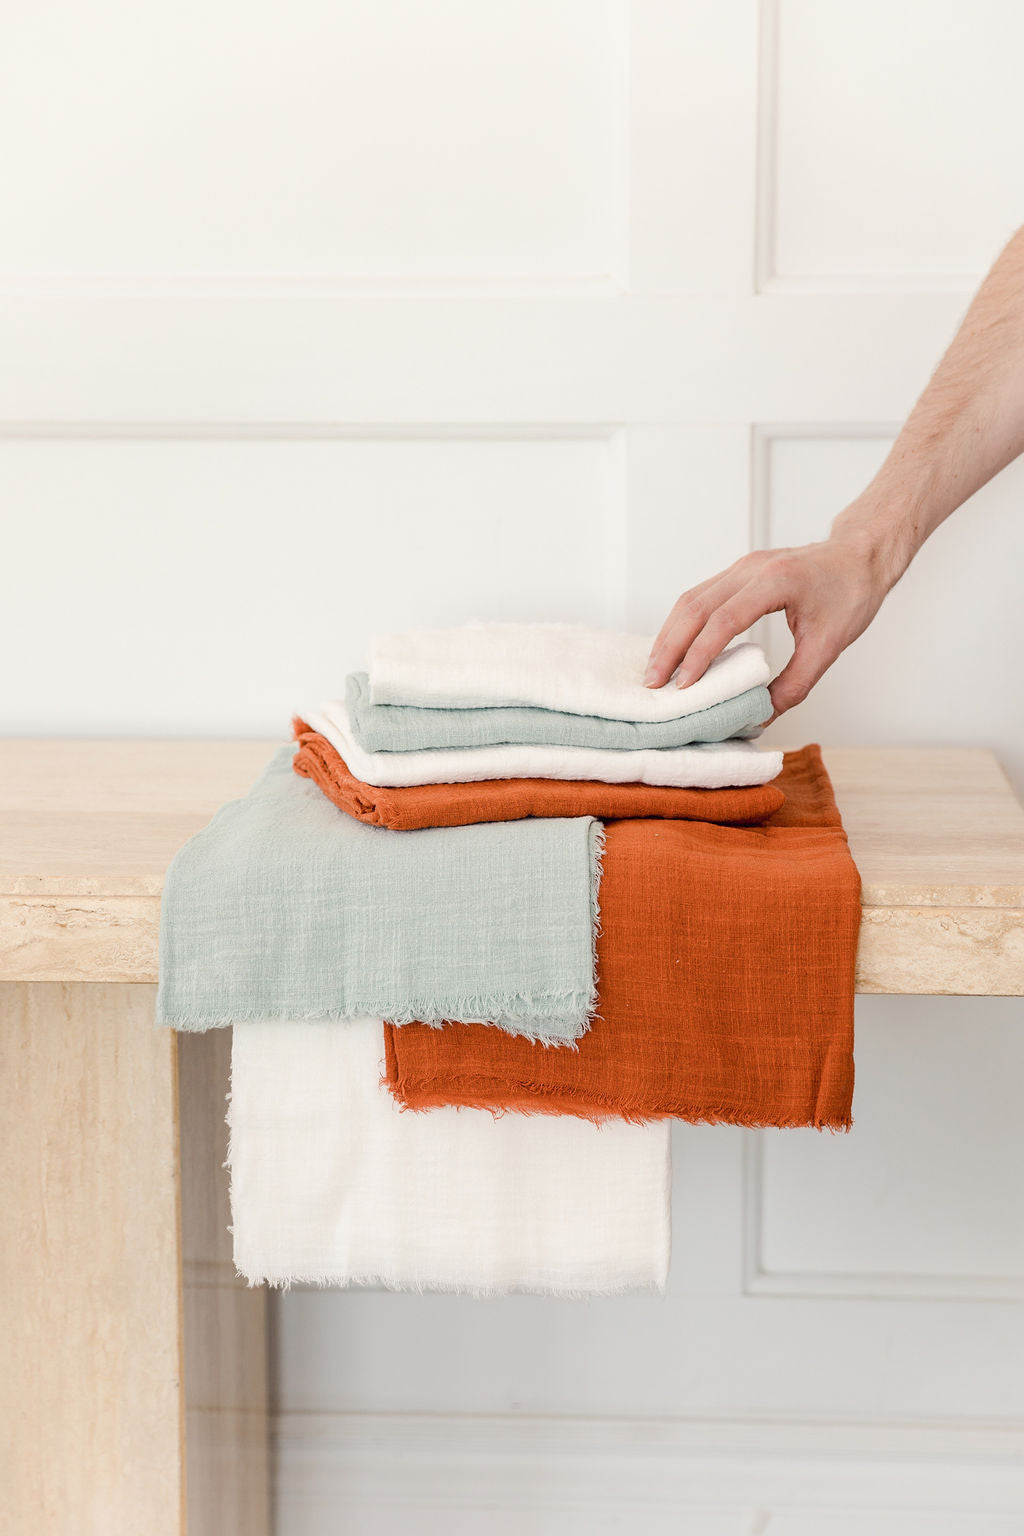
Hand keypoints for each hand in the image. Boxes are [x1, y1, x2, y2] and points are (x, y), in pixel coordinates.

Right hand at [644, 526, 896, 717]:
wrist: (860, 555)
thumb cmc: (851, 594)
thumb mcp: (830, 645)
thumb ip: (795, 682)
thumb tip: (762, 714)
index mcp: (776, 581)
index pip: (724, 620)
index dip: (700, 655)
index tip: (684, 686)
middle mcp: (751, 568)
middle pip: (694, 605)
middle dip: (670, 647)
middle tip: (654, 683)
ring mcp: (741, 566)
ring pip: (690, 598)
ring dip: (669, 634)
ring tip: (655, 669)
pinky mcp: (738, 571)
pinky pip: (699, 595)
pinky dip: (682, 623)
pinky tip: (674, 647)